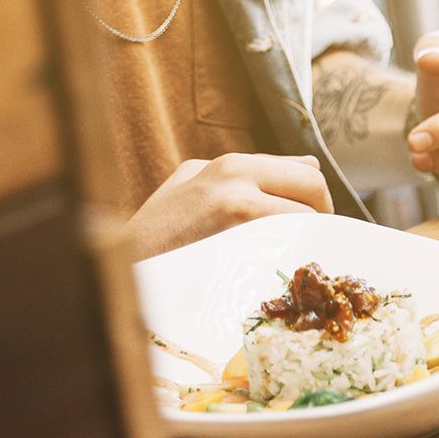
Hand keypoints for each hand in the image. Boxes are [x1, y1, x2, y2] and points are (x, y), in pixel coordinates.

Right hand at [126, 153, 332, 258]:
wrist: (118, 270)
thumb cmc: (156, 235)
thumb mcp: (193, 186)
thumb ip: (247, 173)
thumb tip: (306, 163)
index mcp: (230, 164)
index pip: (306, 170)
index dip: (313, 200)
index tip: (306, 223)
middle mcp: (237, 177)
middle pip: (315, 187)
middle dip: (320, 216)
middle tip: (305, 242)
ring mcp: (238, 210)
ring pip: (308, 220)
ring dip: (308, 240)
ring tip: (286, 259)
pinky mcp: (237, 244)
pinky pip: (290, 248)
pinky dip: (294, 260)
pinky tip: (276, 275)